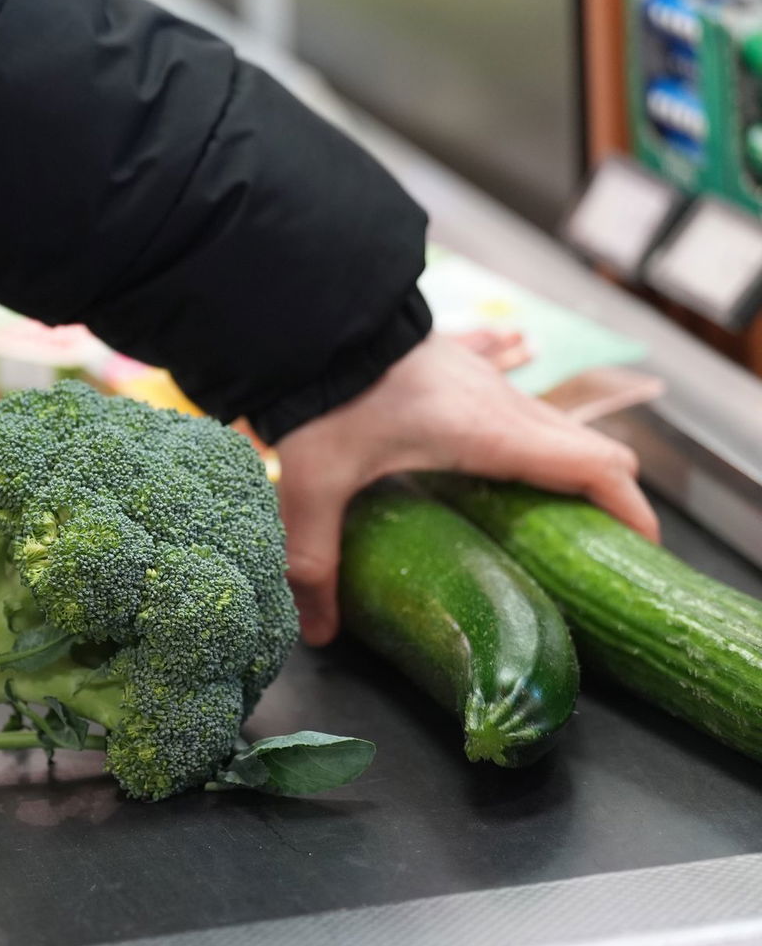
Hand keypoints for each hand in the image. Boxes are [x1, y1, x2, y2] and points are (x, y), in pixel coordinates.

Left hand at [275, 333, 658, 645]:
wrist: (308, 314)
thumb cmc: (324, 395)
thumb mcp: (315, 486)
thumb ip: (316, 561)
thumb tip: (320, 632)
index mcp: (491, 434)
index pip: (596, 468)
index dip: (631, 511)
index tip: (638, 550)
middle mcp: (502, 402)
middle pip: (588, 448)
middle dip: (604, 496)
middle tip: (587, 546)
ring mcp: (482, 374)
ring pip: (551, 418)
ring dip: (564, 455)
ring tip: (547, 500)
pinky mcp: (455, 356)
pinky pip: (508, 373)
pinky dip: (524, 396)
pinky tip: (513, 391)